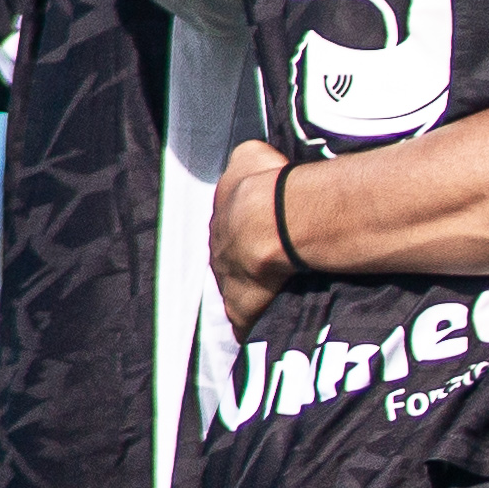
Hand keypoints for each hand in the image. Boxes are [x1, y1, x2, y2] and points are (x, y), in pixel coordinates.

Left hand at [210, 137, 305, 336]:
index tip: (260, 229)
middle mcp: (217, 244)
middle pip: (228, 254)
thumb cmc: (267, 183)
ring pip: (232, 284)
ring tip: (268, 292)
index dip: (247, 226)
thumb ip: (248, 160)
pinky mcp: (239, 306)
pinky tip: (255, 332)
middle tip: (266, 261)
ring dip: (246, 287)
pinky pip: (242, 319)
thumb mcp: (252, 155)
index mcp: (221, 211)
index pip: (229, 221)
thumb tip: (255, 161)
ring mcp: (225, 277)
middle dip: (243, 258)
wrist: (271, 219)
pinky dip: (247, 324)